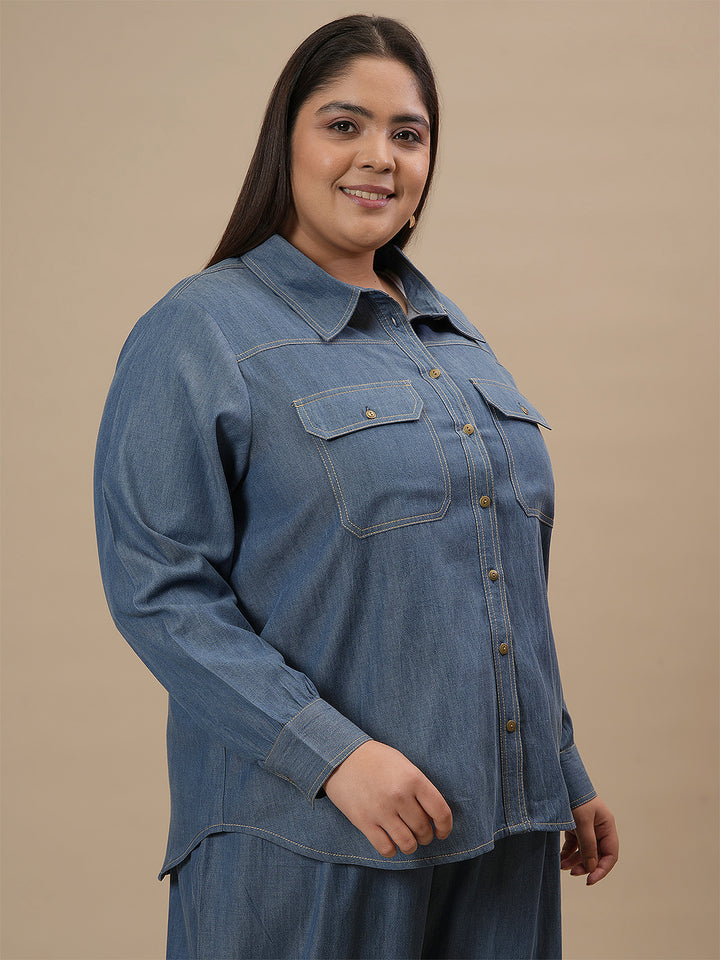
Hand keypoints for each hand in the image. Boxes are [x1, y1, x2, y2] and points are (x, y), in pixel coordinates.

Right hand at [323, 740, 452, 857]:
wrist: (340, 755)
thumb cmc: (375, 758)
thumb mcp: (403, 764)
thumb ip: (419, 787)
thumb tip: (432, 815)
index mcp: (413, 779)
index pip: (441, 811)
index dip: (446, 827)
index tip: (442, 832)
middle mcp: (399, 796)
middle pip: (424, 829)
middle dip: (426, 836)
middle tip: (422, 833)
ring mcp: (381, 810)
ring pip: (407, 843)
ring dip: (411, 845)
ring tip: (408, 840)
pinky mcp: (364, 822)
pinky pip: (386, 848)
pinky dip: (392, 850)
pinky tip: (391, 842)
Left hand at [561, 796, 618, 884]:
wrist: (560, 780)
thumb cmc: (575, 798)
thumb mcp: (582, 822)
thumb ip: (588, 845)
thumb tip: (591, 867)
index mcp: (607, 826)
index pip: (610, 854)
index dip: (602, 869)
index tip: (589, 880)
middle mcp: (599, 828)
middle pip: (597, 855)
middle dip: (585, 866)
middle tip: (573, 873)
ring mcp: (587, 828)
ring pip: (584, 851)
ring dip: (575, 861)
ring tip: (562, 866)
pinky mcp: (575, 826)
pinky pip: (574, 845)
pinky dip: (568, 853)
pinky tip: (560, 859)